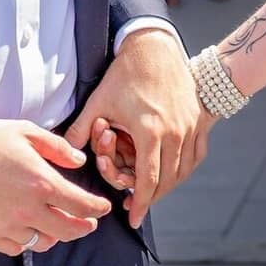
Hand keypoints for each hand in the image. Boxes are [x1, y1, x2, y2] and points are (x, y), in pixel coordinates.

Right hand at [0, 119, 112, 255]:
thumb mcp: (25, 131)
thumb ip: (56, 147)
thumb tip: (79, 161)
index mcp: (42, 182)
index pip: (81, 205)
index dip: (97, 209)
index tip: (103, 208)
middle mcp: (29, 209)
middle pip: (68, 230)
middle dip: (83, 227)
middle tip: (88, 222)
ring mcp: (9, 225)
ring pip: (44, 242)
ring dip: (56, 235)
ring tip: (58, 225)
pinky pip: (18, 248)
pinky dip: (28, 242)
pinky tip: (31, 231)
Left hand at [66, 31, 201, 227]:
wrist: (157, 46)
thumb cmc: (127, 72)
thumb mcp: (100, 100)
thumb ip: (82, 130)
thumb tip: (67, 153)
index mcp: (151, 131)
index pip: (148, 180)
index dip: (139, 203)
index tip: (133, 219)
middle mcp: (175, 132)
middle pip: (168, 181)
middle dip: (152, 199)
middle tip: (138, 208)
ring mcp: (191, 127)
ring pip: (184, 171)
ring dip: (169, 186)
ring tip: (153, 193)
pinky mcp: (199, 119)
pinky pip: (197, 155)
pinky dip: (186, 168)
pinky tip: (175, 173)